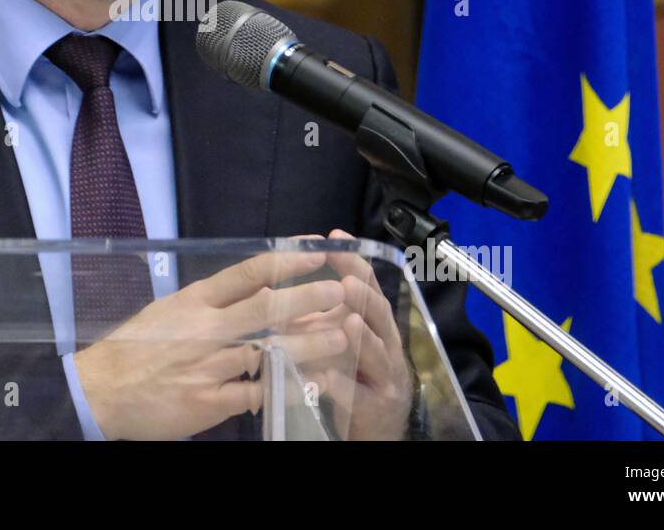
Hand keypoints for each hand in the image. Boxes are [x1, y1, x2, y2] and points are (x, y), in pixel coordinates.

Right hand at [73, 240, 349, 439]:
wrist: (101, 391)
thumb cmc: (136, 348)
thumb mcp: (169, 310)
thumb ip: (212, 301)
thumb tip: (259, 289)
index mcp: (194, 300)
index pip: (247, 273)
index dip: (285, 262)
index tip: (315, 253)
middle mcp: (205, 329)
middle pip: (266, 309)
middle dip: (308, 299)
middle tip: (341, 291)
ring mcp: (208, 366)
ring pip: (268, 351)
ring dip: (309, 344)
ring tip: (341, 337)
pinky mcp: (208, 402)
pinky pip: (256, 394)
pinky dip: (285, 387)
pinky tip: (311, 383)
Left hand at [283, 229, 415, 439]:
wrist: (378, 425)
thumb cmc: (356, 374)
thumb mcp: (342, 338)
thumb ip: (321, 313)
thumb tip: (277, 282)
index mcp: (375, 322)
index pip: (366, 284)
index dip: (353, 261)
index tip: (335, 238)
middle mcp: (386, 343)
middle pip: (378, 313)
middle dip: (363, 296)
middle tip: (346, 282)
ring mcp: (384, 375)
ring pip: (376, 353)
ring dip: (363, 338)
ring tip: (349, 322)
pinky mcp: (374, 407)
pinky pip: (357, 395)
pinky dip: (341, 386)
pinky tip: (325, 378)